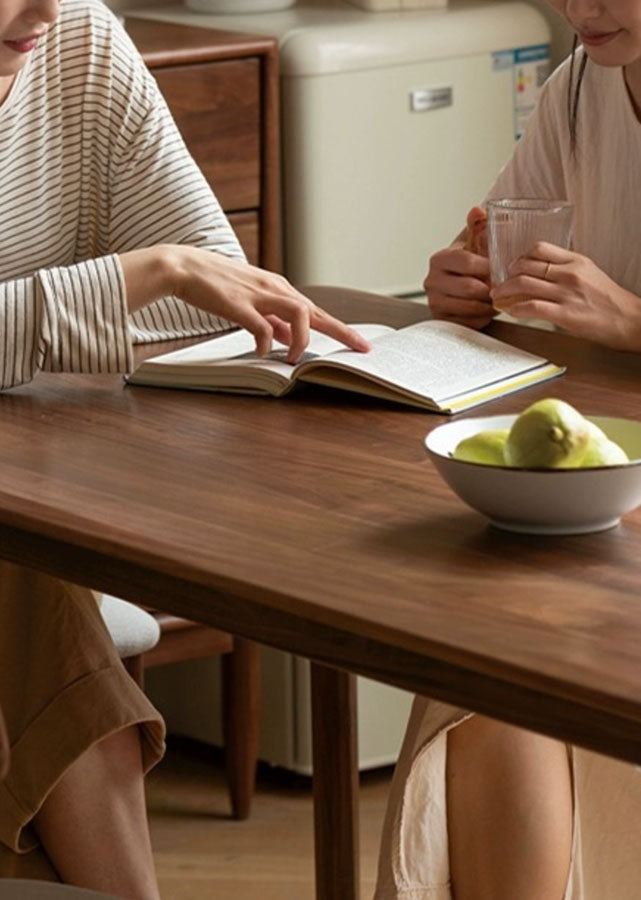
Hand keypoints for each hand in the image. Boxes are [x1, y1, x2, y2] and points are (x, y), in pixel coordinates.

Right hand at [121, 246, 370, 361]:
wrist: (185, 267)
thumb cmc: (217, 286)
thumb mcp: (252, 301)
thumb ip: (273, 319)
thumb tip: (290, 340)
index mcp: (279, 288)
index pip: (317, 311)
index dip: (341, 328)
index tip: (360, 343)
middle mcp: (275, 289)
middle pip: (316, 311)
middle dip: (341, 332)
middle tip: (359, 350)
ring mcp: (258, 295)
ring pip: (298, 314)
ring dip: (301, 340)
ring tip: (294, 359)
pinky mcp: (239, 304)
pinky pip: (262, 328)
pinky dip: (267, 344)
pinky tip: (262, 353)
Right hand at [424, 207, 493, 329]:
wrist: (460, 291)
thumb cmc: (470, 268)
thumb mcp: (474, 245)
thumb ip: (478, 227)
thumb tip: (478, 210)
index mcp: (439, 260)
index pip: (465, 261)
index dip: (487, 266)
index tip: (500, 268)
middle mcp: (431, 281)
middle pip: (469, 287)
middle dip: (490, 288)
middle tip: (503, 286)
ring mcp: (434, 302)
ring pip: (470, 306)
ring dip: (488, 304)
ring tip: (497, 298)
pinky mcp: (441, 320)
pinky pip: (467, 322)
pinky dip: (482, 317)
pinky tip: (488, 310)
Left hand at [490, 243, 640, 351]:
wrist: (628, 320)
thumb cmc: (609, 300)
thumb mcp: (589, 273)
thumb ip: (566, 269)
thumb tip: (543, 270)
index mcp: (575, 261)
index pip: (539, 248)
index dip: (519, 256)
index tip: (511, 266)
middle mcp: (569, 274)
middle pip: (525, 265)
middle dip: (505, 274)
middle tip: (498, 282)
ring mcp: (566, 294)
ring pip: (523, 284)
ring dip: (504, 291)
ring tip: (497, 296)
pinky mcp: (564, 314)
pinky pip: (532, 307)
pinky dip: (516, 308)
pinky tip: (511, 311)